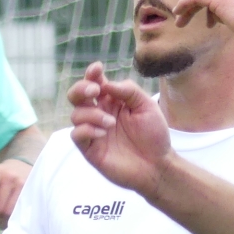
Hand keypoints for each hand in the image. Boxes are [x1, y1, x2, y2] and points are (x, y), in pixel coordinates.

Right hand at [68, 61, 172, 195]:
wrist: (157, 165)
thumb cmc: (153, 135)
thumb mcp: (147, 106)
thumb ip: (128, 91)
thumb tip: (106, 84)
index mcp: (111, 101)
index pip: (95, 83)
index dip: (92, 74)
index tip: (97, 69)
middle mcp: (99, 113)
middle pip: (76, 96)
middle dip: (81, 89)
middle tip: (95, 91)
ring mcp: (93, 131)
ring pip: (76, 114)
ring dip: (92, 114)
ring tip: (111, 123)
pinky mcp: (90, 149)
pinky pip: (76, 135)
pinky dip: (86, 130)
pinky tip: (103, 133)